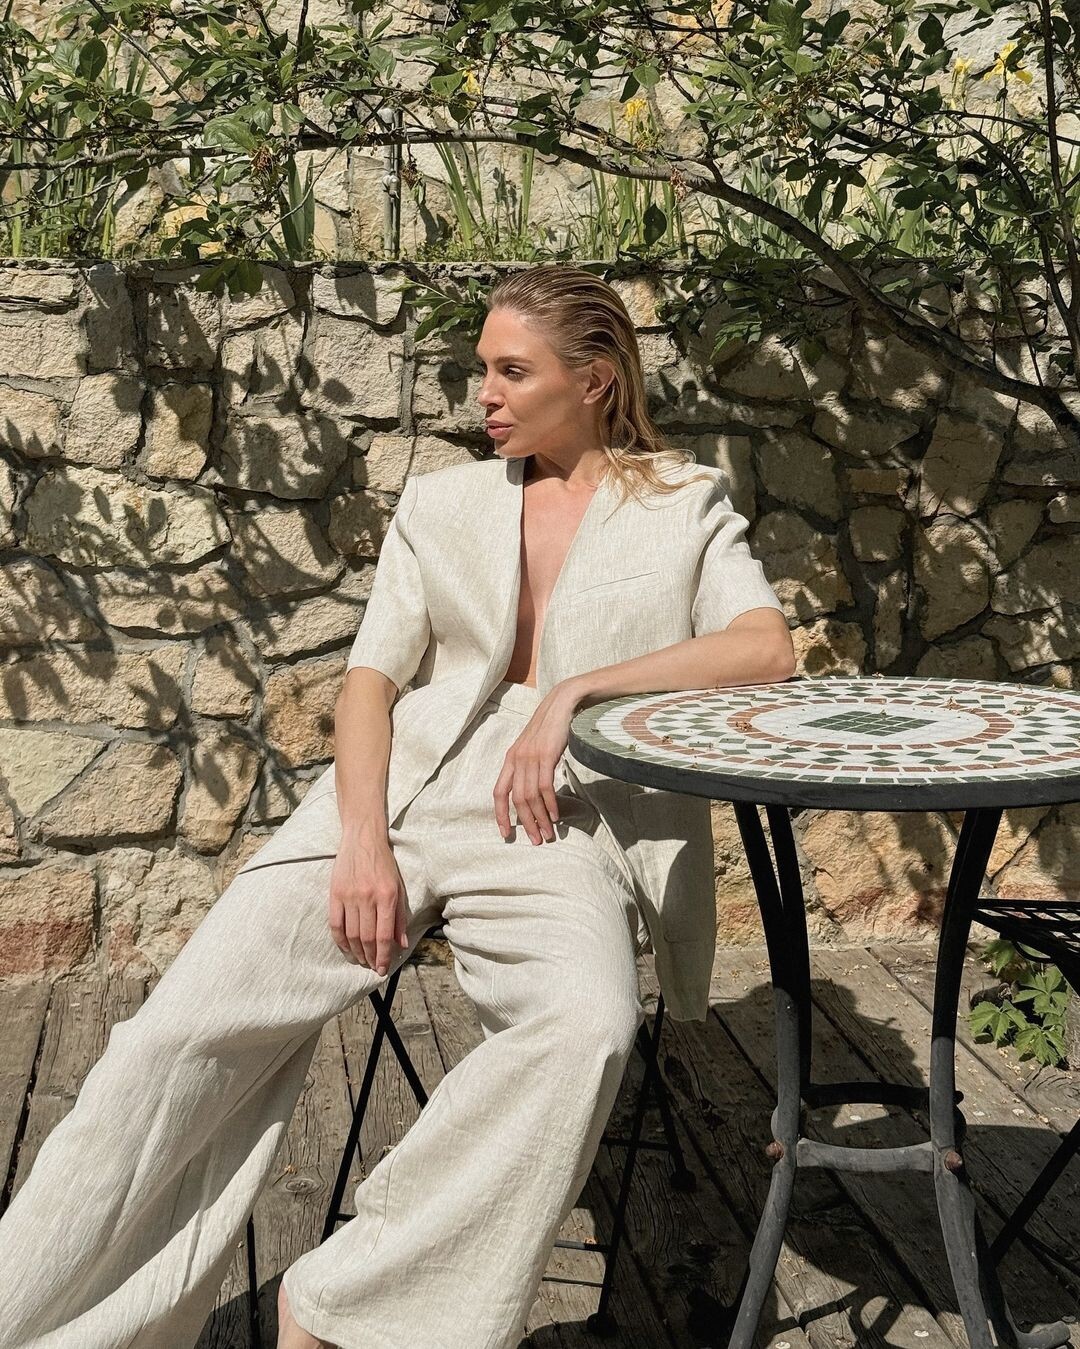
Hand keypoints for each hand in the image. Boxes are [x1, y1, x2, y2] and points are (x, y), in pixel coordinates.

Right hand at [327, 829, 409, 973]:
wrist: (362, 839)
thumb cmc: (384, 864)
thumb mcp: (398, 887)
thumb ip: (399, 916)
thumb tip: (400, 944)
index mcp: (386, 896)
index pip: (384, 935)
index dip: (384, 955)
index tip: (383, 968)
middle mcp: (368, 897)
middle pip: (366, 938)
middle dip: (370, 958)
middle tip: (373, 968)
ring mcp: (349, 896)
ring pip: (351, 934)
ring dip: (356, 953)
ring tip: (361, 961)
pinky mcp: (335, 893)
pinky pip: (335, 924)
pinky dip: (340, 941)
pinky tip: (346, 949)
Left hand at [493, 681, 583, 843]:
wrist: (562, 704)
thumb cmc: (550, 728)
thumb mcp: (533, 748)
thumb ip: (528, 767)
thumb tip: (532, 791)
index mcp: (510, 759)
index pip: (499, 792)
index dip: (500, 815)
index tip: (505, 834)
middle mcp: (516, 759)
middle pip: (516, 800)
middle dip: (525, 823)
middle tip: (536, 840)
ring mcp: (530, 757)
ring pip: (530, 796)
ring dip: (539, 818)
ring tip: (548, 834)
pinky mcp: (546, 755)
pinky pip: (545, 787)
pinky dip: (550, 805)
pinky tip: (555, 816)